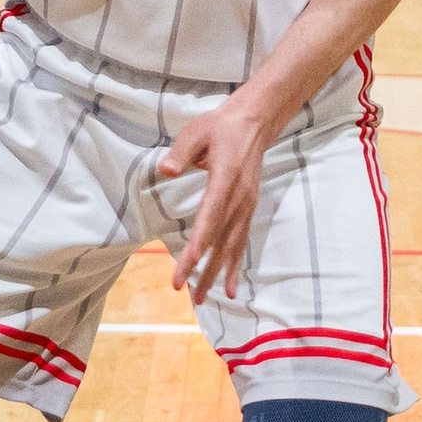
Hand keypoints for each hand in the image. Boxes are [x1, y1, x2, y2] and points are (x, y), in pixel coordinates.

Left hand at [161, 98, 269, 303]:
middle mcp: (239, 198)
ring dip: (217, 274)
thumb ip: (181, 152)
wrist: (256, 122)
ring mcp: (246, 206)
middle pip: (220, 239)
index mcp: (226, 178)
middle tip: (184, 291)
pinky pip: (241, 242)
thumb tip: (165, 169)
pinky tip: (230, 289)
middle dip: (203, 268)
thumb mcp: (197, 131)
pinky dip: (235, 266)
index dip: (198, 244)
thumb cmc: (221, 127)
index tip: (185, 266)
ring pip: (232, 246)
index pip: (210, 217)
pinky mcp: (248, 209)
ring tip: (201, 299)